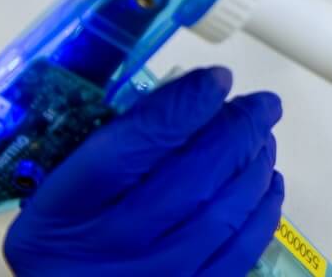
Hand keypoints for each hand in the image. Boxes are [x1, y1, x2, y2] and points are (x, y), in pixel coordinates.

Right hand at [4, 67, 285, 276]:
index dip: (185, 108)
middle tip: (262, 105)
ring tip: (264, 138)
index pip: (132, 148)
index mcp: (67, 207)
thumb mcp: (64, 183)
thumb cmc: (66, 234)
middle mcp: (112, 247)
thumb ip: (118, 139)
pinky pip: (240, 252)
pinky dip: (263, 210)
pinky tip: (267, 182)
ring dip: (255, 166)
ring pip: (224, 213)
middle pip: (192, 178)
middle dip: (238, 131)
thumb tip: (192, 93)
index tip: (218, 79)